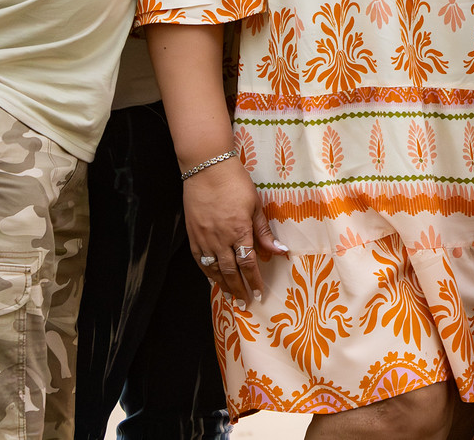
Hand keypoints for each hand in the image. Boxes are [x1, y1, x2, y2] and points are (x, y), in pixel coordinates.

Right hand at [183, 156, 288, 301]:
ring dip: (223, 285)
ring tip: (231, 296)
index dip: (254, 281)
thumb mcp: (256, 205)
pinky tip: (213, 279)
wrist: (207, 169)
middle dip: (239, 289)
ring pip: (214, 269)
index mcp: (240, 230)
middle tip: (245, 303)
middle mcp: (221, 238)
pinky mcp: (193, 235)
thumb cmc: (236, 183)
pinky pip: (199, 260)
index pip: (249, 263)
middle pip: (231, 271)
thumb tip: (280, 251)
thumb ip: (264, 231)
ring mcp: (204, 238)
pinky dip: (207, 272)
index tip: (260, 293)